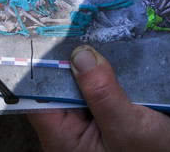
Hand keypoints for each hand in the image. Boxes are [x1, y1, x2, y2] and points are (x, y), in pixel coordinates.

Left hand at [27, 45, 169, 151]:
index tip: (53, 38)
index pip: (40, 100)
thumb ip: (102, 92)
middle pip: (59, 89)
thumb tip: (80, 55)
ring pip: (79, 86)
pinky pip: (97, 89)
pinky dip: (105, 74)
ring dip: (91, 66)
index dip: (43, 69)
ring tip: (98, 38)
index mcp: (65, 141)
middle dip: (72, 63)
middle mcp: (70, 132)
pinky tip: (114, 57)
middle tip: (81, 28)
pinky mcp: (104, 115)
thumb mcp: (128, 127)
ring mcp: (87, 124)